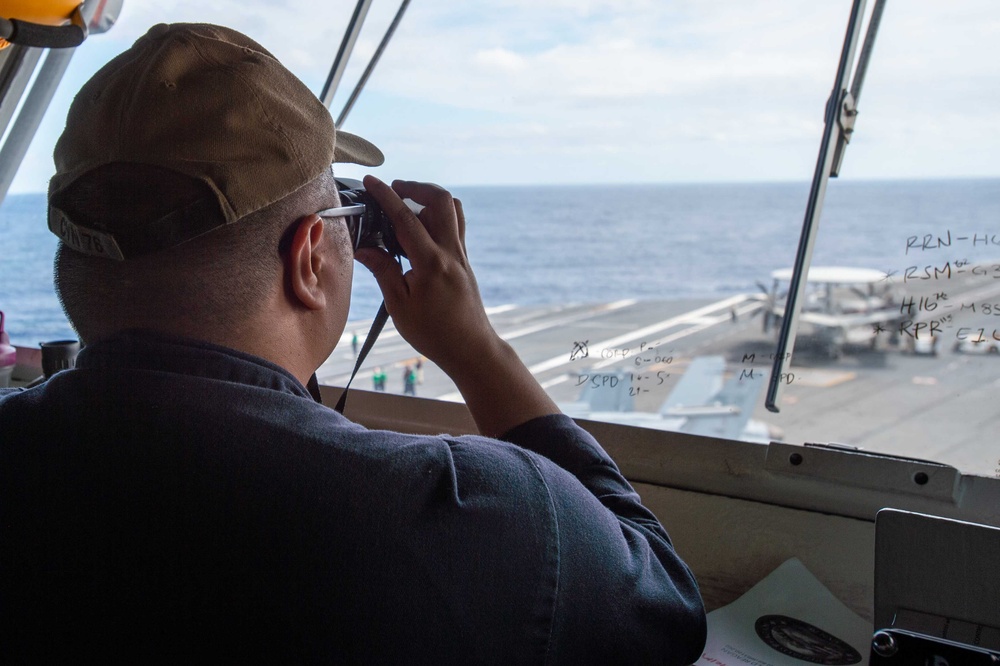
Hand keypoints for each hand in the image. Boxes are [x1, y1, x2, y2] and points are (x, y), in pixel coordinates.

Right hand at [355, 175, 558, 435]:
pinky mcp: (465, 262)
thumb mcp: (400, 306)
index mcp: (431, 263)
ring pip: (453, 210)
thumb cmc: (434, 333)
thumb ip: (383, 271)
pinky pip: (455, 226)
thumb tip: (363, 248)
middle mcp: (451, 253)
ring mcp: (461, 256)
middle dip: (416, 188)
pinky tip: (421, 229)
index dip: (386, 196)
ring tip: (407, 206)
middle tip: (394, 191)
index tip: (371, 181)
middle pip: (441, 201)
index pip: (406, 219)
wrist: (471, 349)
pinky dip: (438, 216)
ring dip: (430, 199)